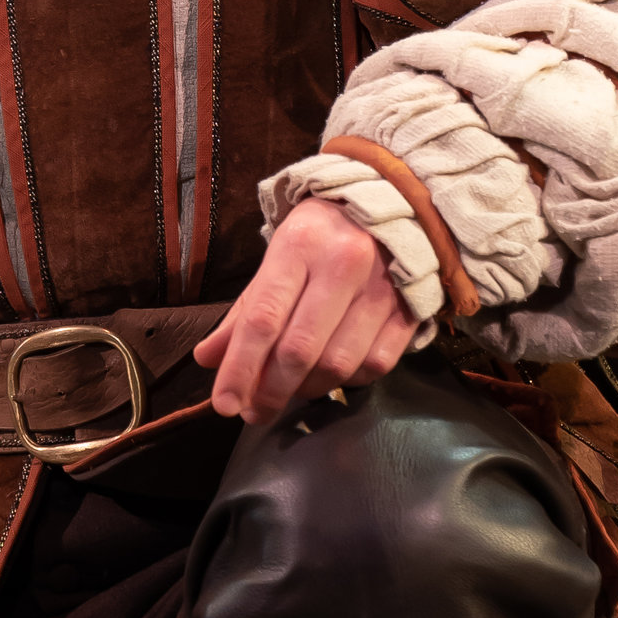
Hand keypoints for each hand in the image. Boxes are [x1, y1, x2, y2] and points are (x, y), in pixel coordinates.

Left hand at [194, 197, 418, 424]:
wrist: (392, 204)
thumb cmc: (321, 236)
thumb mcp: (276, 259)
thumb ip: (244, 311)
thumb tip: (208, 359)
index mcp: (300, 246)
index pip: (263, 318)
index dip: (240, 368)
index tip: (224, 404)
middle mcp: (344, 265)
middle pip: (300, 349)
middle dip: (271, 391)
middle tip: (253, 413)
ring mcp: (382, 289)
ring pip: (338, 364)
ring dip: (307, 390)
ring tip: (290, 392)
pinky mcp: (409, 309)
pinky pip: (375, 366)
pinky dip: (347, 382)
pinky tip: (329, 378)